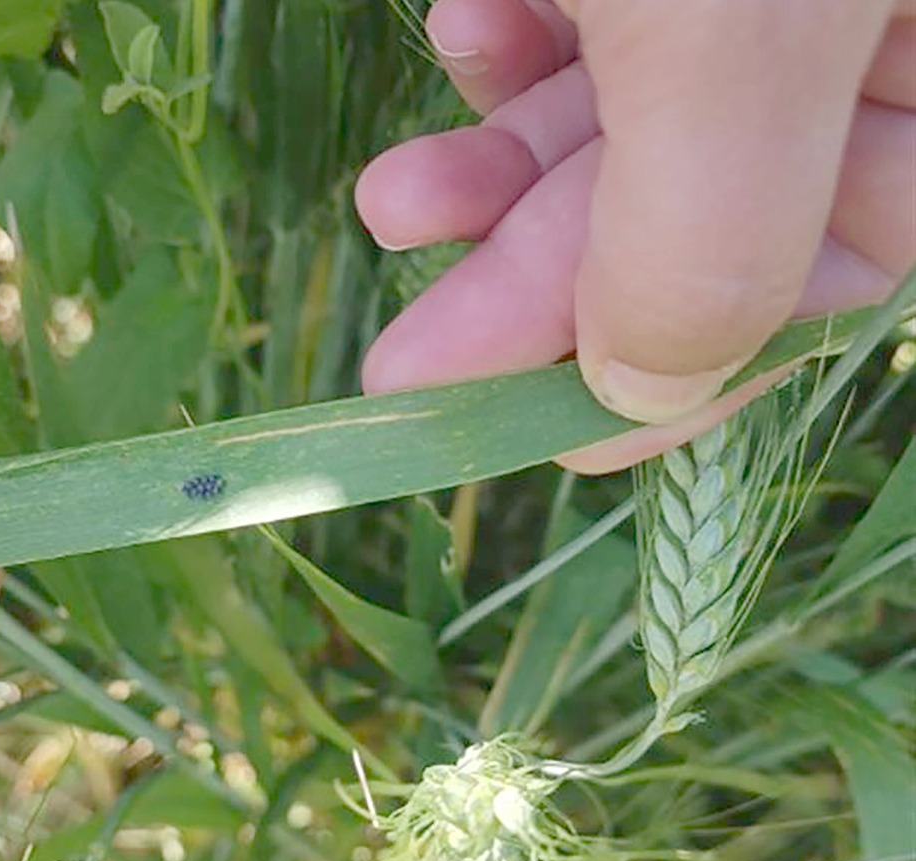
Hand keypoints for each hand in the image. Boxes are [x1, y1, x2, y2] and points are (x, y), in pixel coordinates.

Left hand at [356, 0, 913, 470]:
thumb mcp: (724, 45)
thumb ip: (705, 237)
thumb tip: (640, 390)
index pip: (831, 279)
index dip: (678, 373)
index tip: (540, 429)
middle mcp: (859, 42)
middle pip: (698, 220)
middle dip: (536, 291)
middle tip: (404, 363)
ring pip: (626, 132)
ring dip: (494, 183)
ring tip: (393, 200)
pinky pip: (593, 31)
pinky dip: (515, 53)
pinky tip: (463, 29)